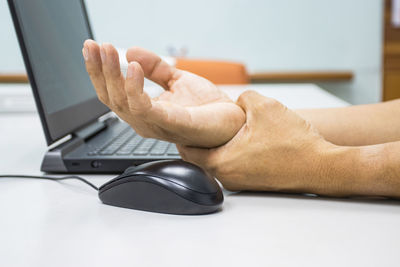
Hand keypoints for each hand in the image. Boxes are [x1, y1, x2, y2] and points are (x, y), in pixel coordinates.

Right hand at [82, 40, 244, 146]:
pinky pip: (144, 108)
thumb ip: (155, 68)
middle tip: (94, 46)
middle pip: (111, 97)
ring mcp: (156, 124)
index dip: (100, 71)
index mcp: (144, 111)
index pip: (113, 92)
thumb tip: (131, 52)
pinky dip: (135, 88)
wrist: (233, 122)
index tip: (93, 48)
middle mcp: (145, 120)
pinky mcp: (170, 123)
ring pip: (122, 102)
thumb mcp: (177, 80)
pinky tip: (133, 68)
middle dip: (99, 70)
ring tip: (109, 51)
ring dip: (112, 75)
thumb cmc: (206, 108)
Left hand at [178, 91, 335, 192]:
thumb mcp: (263, 106)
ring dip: (216, 144)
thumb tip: (236, 101)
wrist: (321, 165)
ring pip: (217, 159)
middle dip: (198, 137)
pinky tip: (243, 137)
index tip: (178, 120)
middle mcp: (227, 176)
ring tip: (223, 127)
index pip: (186, 149)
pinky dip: (231, 151)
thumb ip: (241, 98)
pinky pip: (232, 164)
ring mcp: (239, 182)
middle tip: (198, 121)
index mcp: (222, 161)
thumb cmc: (294, 143)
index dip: (180, 132)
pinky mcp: (252, 183)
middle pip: (200, 155)